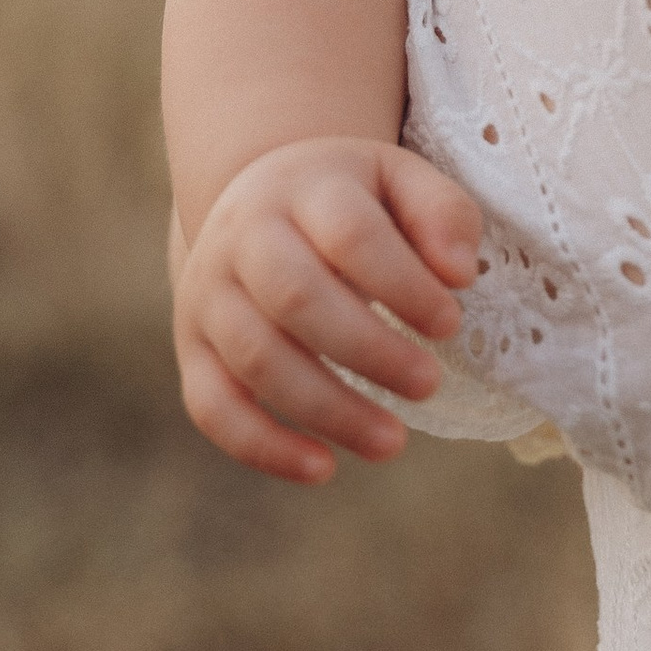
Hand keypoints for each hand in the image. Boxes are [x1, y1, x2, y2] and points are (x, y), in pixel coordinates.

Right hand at [174, 139, 481, 486]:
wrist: (258, 196)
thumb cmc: (352, 200)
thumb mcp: (401, 180)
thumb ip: (442, 215)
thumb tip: (458, 274)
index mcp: (303, 189)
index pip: (350, 235)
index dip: (402, 284)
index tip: (451, 324)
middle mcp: (243, 237)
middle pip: (295, 296)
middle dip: (367, 350)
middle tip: (429, 386)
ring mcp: (208, 294)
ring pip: (255, 358)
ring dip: (327, 409)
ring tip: (393, 443)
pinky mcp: (192, 348)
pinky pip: (211, 406)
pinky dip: (262, 446)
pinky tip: (322, 469)